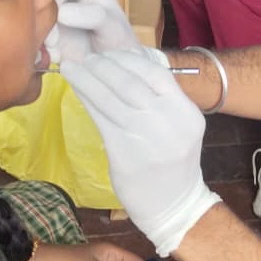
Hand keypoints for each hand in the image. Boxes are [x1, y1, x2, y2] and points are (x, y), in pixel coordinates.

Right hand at [47, 0, 146, 65]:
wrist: (116, 69)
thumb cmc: (121, 42)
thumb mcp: (113, 25)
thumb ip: (92, 14)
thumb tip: (62, 11)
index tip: (54, 14)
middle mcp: (68, 1)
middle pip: (42, 0)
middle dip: (43, 19)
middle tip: (53, 39)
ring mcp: (58, 20)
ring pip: (36, 21)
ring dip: (41, 36)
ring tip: (56, 50)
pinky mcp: (51, 38)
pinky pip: (38, 39)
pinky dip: (42, 50)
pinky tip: (57, 58)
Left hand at [62, 52, 221, 255]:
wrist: (173, 205)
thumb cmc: (173, 162)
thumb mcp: (179, 127)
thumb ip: (161, 100)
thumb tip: (125, 67)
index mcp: (187, 112)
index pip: (156, 73)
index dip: (129, 59)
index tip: (111, 54)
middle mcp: (170, 121)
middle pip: (131, 82)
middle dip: (104, 65)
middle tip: (87, 58)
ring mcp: (147, 137)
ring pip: (112, 98)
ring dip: (88, 79)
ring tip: (73, 68)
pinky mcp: (124, 152)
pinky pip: (101, 118)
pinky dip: (86, 99)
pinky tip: (76, 90)